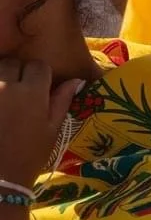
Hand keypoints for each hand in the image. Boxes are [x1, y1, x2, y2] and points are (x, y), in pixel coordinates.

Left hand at [0, 58, 83, 190]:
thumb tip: (76, 81)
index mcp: (32, 93)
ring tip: (3, 99)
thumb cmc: (29, 156)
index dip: (40, 75)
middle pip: (11, 64)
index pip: (38, 67)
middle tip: (18, 93)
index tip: (40, 87)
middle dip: (16, 73)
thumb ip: (62, 101)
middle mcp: (6, 86)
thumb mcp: (52, 130)